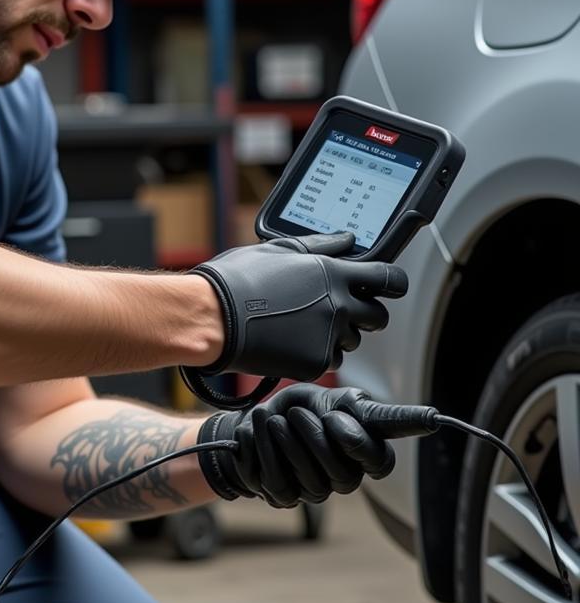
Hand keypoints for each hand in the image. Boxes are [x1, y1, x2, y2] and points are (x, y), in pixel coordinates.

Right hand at [188, 232, 407, 381]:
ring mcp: (327, 337)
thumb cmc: (236, 280)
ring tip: (302, 327)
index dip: (392, 283)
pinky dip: (314, 355)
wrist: (211, 317)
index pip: (387, 278)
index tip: (388, 286)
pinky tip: (290, 343)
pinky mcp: (313, 363)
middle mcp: (338, 305)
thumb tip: (345, 239)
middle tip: (340, 311)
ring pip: (351, 341)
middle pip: (378, 317)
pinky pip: (328, 361)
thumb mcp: (278, 250)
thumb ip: (319, 246)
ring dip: (336, 336)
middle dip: (365, 315)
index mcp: (333, 273)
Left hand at [197, 384, 396, 507]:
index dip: (363, 442)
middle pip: (341, 473)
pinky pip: (277, 483)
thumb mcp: (338, 400)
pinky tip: (257, 433)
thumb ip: (376, 413)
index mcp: (365, 455)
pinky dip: (263, 451)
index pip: (381, 461)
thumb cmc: (304, 409)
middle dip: (314, 437)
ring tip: (271, 418)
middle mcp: (346, 479)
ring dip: (283, 442)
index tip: (374, 417)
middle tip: (296, 413)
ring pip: (309, 479)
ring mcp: (315, 492)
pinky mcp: (285, 497)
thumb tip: (434, 418)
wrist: (257, 420)